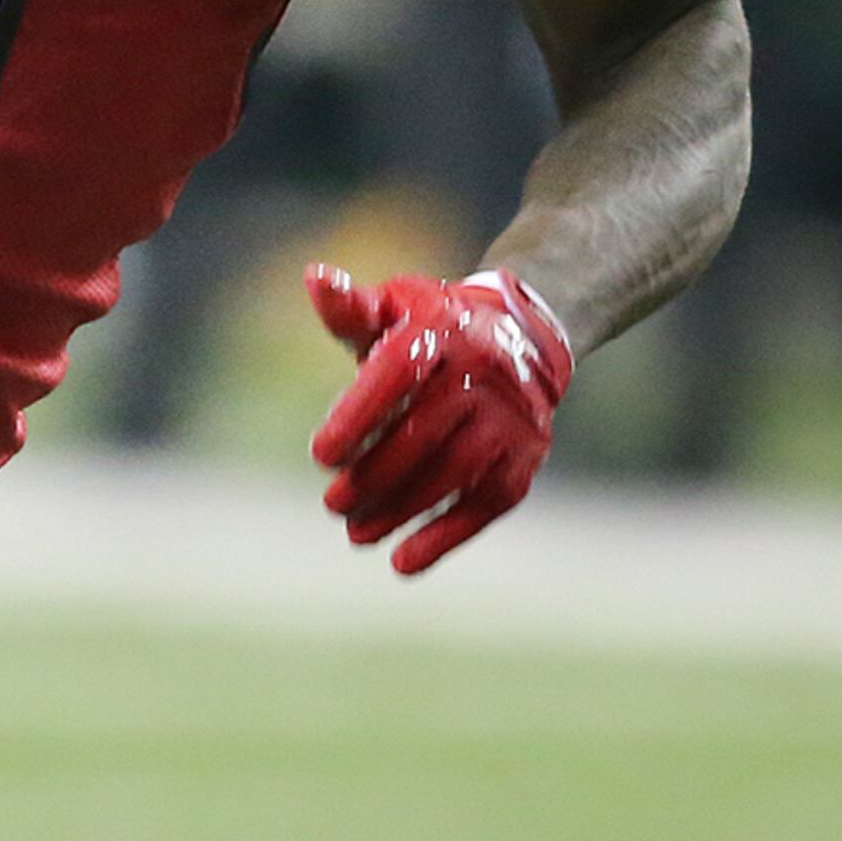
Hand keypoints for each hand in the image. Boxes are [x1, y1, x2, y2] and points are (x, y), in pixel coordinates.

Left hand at [307, 264, 573, 575]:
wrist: (523, 334)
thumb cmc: (432, 324)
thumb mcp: (392, 307)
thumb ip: (349, 307)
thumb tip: (315, 278)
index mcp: (440, 332)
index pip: (397, 376)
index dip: (358, 417)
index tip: (320, 455)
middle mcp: (483, 374)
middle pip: (423, 435)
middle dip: (373, 476)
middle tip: (333, 503)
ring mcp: (511, 418)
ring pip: (454, 473)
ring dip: (402, 511)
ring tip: (356, 533)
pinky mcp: (527, 456)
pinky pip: (489, 502)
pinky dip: (448, 536)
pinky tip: (404, 562)